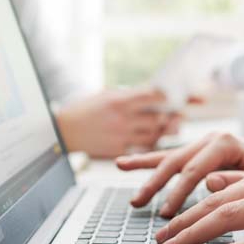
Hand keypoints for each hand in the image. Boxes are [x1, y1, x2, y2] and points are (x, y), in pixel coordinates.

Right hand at [55, 87, 171, 157]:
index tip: (175, 96)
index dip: (167, 96)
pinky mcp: (118, 150)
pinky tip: (156, 138)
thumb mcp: (105, 95)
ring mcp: (120, 136)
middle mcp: (121, 118)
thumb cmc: (84, 110)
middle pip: (158, 118)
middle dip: (171, 116)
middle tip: (180, 114)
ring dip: (165, 131)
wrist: (63, 132)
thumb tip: (153, 93)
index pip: (152, 96)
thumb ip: (129, 95)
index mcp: (118, 101)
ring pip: (154, 135)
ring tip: (172, 126)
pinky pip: (143, 148)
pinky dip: (153, 143)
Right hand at [116, 132, 243, 216]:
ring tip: (134, 196)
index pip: (194, 170)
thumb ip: (239, 180)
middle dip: (157, 187)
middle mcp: (211, 140)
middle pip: (176, 163)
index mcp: (226, 142)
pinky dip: (147, 162)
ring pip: (169, 160)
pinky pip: (168, 158)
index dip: (178, 195)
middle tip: (143, 208)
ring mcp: (203, 145)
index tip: (168, 216)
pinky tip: (125, 164)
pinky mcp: (198, 154)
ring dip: (147, 176)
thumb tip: (208, 181)